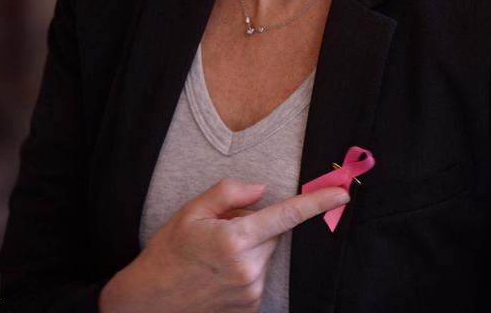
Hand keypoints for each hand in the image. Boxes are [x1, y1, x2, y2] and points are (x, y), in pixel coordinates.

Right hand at [98, 177, 349, 312]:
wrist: (149, 302)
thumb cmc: (168, 252)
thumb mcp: (191, 212)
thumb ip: (229, 194)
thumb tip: (262, 189)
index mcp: (235, 240)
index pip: (286, 216)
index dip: (317, 202)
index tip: (342, 193)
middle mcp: (248, 269)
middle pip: (271, 234)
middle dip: (256, 226)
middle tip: (222, 230)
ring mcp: (251, 293)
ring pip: (265, 256)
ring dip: (250, 249)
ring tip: (215, 256)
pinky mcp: (250, 309)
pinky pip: (258, 277)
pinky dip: (246, 269)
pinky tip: (218, 274)